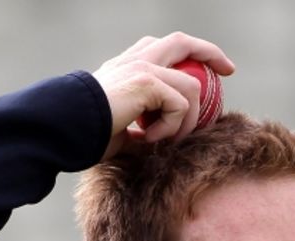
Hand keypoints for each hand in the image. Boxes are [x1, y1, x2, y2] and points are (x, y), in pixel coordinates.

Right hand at [91, 32, 234, 160]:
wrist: (67, 128)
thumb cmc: (86, 135)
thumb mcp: (121, 131)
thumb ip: (142, 130)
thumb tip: (158, 144)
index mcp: (127, 67)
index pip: (163, 49)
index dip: (190, 54)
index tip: (212, 70)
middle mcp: (135, 60)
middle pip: (182, 42)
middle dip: (209, 53)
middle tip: (228, 71)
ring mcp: (143, 67)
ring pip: (191, 86)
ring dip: (188, 119)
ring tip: (166, 141)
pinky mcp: (147, 80)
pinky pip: (180, 105)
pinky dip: (171, 127)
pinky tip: (149, 139)